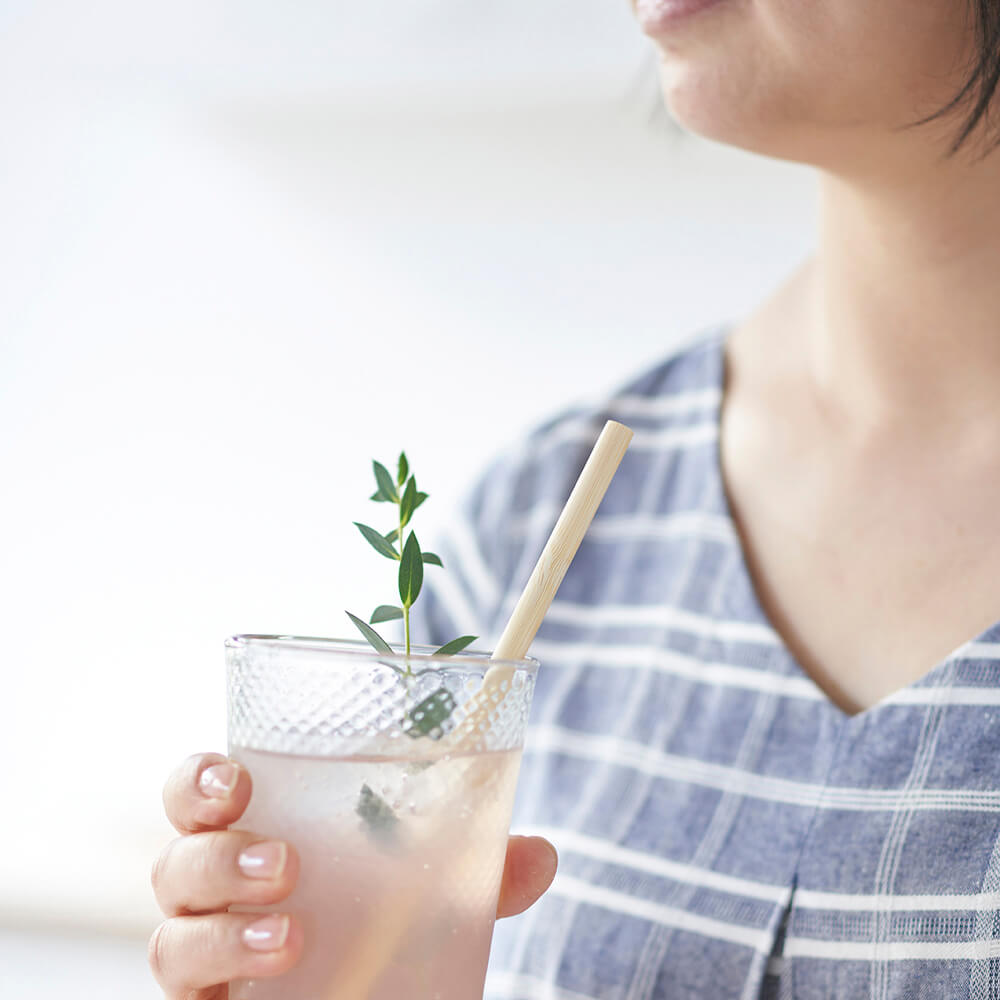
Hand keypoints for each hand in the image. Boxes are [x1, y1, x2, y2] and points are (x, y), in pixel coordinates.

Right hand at [149, 753, 557, 999]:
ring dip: (224, 936)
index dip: (200, 781)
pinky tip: (262, 993)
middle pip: (176, 863)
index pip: (199, 794)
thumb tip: (542, 854)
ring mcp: (208, 958)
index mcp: (256, 831)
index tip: (237, 777)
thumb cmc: (376, 916)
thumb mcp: (429, 885)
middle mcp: (217, 894)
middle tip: (286, 863)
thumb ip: (476, 865)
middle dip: (216, 856)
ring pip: (172, 940)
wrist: (367, 993)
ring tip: (291, 937)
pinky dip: (214, 994)